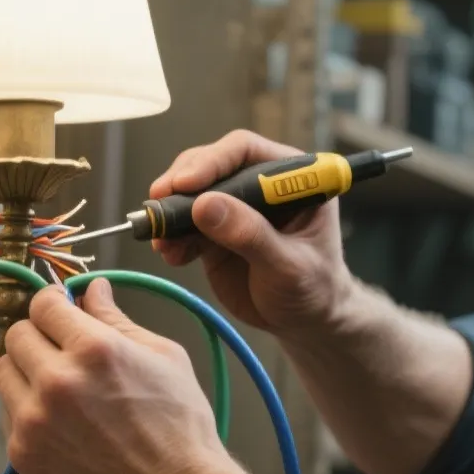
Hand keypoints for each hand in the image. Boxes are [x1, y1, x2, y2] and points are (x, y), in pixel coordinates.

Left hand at [0, 279, 233, 473]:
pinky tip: (62, 420)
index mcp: (93, 349)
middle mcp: (56, 381)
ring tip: (60, 387)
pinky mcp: (23, 452)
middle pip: (16, 334)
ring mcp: (34, 420)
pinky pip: (9, 413)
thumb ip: (117, 319)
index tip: (61, 310)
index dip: (53, 303)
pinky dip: (28, 409)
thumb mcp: (163, 356)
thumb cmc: (179, 427)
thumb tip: (92, 289)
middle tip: (62, 349)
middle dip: (39, 335)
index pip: (43, 303)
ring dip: (26, 371)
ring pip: (3, 372)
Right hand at [153, 129, 354, 335]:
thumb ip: (250, 234)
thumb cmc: (314, 289)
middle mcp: (260, 184)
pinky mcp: (214, 231)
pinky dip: (171, 238)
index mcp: (291, 177)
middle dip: (182, 184)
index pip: (246, 152)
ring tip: (160, 238)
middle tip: (159, 203)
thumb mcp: (288, 266)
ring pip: (192, 194)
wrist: (305, 322)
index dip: (213, 161)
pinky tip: (169, 253)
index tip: (186, 183)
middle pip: (212, 166)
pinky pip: (184, 226)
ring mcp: (235, 207)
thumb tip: (205, 205)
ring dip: (170, 213)